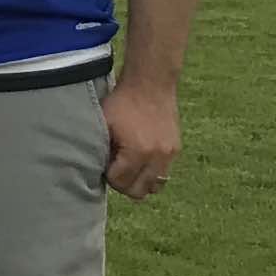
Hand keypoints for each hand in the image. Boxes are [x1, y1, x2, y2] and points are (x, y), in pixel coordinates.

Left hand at [104, 77, 179, 199]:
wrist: (151, 84)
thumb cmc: (122, 103)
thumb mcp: (104, 126)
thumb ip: (101, 152)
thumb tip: (100, 171)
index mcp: (138, 152)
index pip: (121, 183)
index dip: (109, 176)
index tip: (105, 163)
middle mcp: (158, 157)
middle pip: (139, 191)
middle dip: (124, 183)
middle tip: (115, 167)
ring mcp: (170, 154)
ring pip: (155, 186)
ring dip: (140, 180)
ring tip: (129, 165)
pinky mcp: (176, 149)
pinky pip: (164, 173)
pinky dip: (151, 172)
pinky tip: (140, 157)